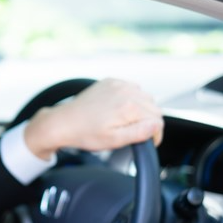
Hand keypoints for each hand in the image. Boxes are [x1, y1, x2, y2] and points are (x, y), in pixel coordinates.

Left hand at [23, 78, 163, 159]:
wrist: (64, 122)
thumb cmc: (85, 133)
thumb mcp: (114, 140)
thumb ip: (139, 133)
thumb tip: (156, 126)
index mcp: (128, 107)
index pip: (157, 120)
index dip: (155, 134)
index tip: (148, 141)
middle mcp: (125, 91)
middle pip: (153, 107)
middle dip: (149, 121)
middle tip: (134, 133)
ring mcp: (117, 84)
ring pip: (144, 97)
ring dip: (141, 109)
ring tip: (126, 122)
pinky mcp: (110, 81)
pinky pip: (131, 88)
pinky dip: (131, 98)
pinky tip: (119, 109)